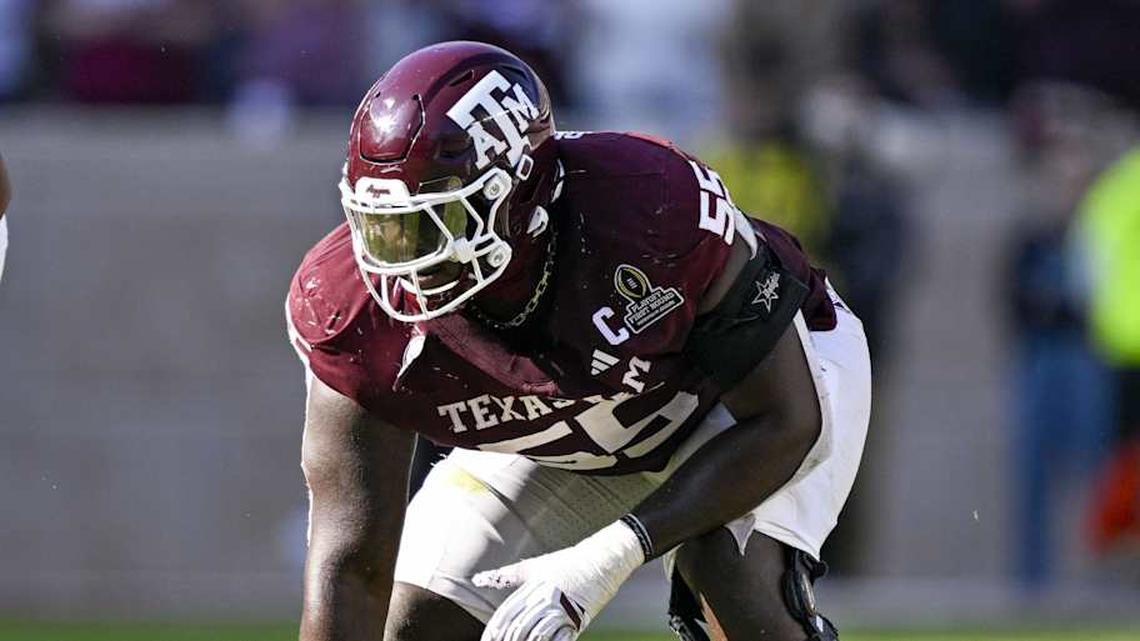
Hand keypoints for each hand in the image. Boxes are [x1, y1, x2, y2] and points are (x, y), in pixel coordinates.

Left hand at [473, 521, 645, 640]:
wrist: (602, 561)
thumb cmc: (567, 562)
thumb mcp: (535, 566)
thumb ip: (507, 575)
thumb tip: (478, 578)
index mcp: (534, 585)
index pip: (507, 612)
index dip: (495, 630)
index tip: (487, 640)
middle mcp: (546, 598)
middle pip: (520, 627)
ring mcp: (563, 609)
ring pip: (537, 635)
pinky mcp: (579, 619)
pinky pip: (560, 639)